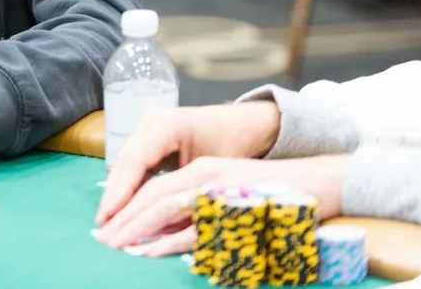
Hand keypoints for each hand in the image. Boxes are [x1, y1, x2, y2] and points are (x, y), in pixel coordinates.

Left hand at [94, 154, 350, 256]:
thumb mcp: (226, 190)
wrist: (319, 182)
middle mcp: (205, 175)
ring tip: (116, 246)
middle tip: (101, 239)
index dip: (126, 204)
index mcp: (200, 169)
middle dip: (124, 218)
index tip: (105, 222)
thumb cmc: (269, 192)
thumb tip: (162, 227)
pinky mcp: (236, 211)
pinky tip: (150, 250)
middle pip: (153, 196)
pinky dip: (169, 240)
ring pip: (167, 208)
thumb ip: (197, 206)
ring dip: (138, 229)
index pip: (152, 185)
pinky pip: (196, 228)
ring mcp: (220, 193)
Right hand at [97, 102, 281, 227]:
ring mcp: (147, 128)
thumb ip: (186, 191)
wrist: (241, 123)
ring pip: (125, 164)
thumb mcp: (213, 170)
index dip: (120, 190)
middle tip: (101, 226)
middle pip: (125, 162)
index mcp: (167, 125)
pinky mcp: (147, 138)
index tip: (109, 216)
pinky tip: (120, 209)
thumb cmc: (233, 144)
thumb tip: (166, 223)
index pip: (136, 160)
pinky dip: (127, 187)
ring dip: (116, 193)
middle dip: (112, 195)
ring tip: (106, 222)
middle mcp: (151, 123)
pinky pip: (133, 164)